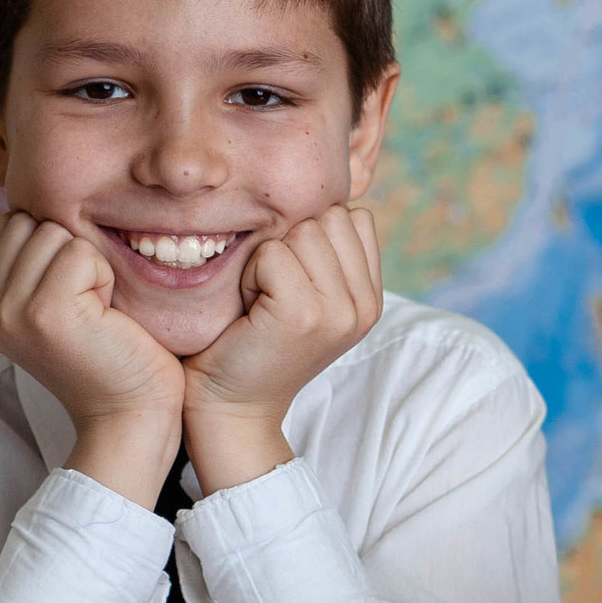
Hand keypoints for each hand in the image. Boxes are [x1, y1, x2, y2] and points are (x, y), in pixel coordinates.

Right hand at [0, 212, 183, 503]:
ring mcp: (12, 311)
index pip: (9, 223)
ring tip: (97, 309)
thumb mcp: (58, 304)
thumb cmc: (112, 354)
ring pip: (53, 232)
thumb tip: (36, 202)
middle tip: (89, 303)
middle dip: (69, 249)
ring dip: (88, 263)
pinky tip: (106, 315)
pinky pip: (79, 253)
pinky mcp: (44, 312)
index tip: (75, 291)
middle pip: (29, 221)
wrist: (130, 415)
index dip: (52, 243)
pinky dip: (104, 276)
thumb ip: (36, 263)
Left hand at [181, 205, 382, 491]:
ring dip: (268, 260)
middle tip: (270, 295)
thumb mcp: (305, 297)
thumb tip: (326, 194)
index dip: (310, 237)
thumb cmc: (252, 345)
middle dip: (288, 245)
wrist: (231, 408)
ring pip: (301, 231)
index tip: (289, 283)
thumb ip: (326, 255)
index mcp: (370, 298)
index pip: (353, 218)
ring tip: (261, 303)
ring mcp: (339, 311)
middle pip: (328, 218)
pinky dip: (251, 275)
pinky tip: (250, 311)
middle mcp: (365, 305)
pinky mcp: (304, 314)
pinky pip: (273, 254)